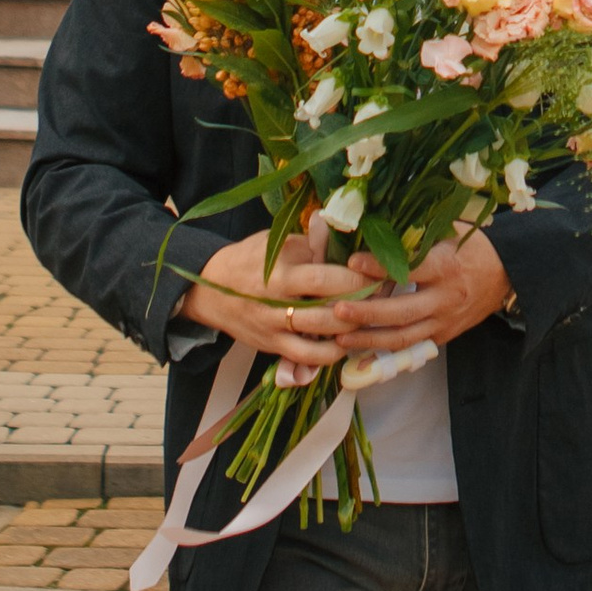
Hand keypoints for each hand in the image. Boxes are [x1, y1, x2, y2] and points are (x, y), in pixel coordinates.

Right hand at [179, 231, 370, 372]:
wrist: (210, 290)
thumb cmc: (249, 259)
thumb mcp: (276, 242)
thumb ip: (310, 242)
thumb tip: (347, 232)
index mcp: (279, 273)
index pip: (324, 279)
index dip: (356, 278)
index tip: (379, 273)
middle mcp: (276, 305)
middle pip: (327, 313)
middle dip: (359, 307)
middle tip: (382, 298)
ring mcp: (274, 329)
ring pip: (320, 339)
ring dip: (350, 330)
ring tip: (370, 318)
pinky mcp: (273, 347)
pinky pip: (307, 358)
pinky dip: (331, 353)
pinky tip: (347, 341)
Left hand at [331, 231, 516, 356]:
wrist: (508, 272)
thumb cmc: (473, 246)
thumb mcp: (449, 231)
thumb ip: (416, 235)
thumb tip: (374, 228)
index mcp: (447, 266)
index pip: (410, 269)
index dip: (380, 267)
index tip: (352, 263)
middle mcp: (445, 298)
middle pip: (402, 313)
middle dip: (367, 314)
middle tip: (337, 310)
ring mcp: (444, 320)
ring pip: (404, 337)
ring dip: (369, 340)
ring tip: (340, 338)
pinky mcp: (444, 335)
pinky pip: (411, 346)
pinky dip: (385, 350)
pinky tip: (360, 350)